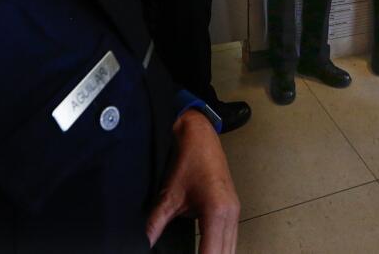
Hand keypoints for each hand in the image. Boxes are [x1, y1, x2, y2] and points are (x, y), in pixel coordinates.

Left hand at [146, 110, 239, 253]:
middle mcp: (231, 215)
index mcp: (216, 212)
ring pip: (231, 250)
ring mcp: (235, 213)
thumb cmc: (189, 159)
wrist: (201, 136)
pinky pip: (231, 240)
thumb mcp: (169, 195)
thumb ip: (155, 223)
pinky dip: (221, 251)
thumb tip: (144, 243)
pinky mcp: (233, 211)